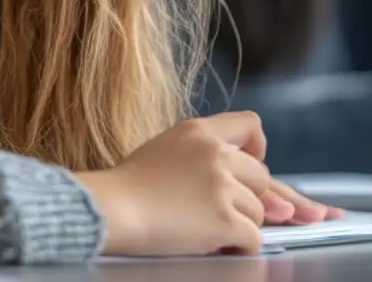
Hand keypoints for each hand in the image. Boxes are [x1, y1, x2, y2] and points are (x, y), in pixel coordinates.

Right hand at [76, 112, 337, 256]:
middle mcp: (216, 153)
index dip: (258, 147)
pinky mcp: (224, 219)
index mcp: (198, 131)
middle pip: (261, 175)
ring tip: (210, 231)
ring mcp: (222, 187)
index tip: (252, 162)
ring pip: (259, 211)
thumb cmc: (127, 186)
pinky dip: (240, 247)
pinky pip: (253, 238)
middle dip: (250, 197)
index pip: (249, 124)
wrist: (111, 209)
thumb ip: (202, 158)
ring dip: (241, 224)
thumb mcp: (164, 150)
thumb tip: (247, 184)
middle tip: (224, 211)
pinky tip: (220, 247)